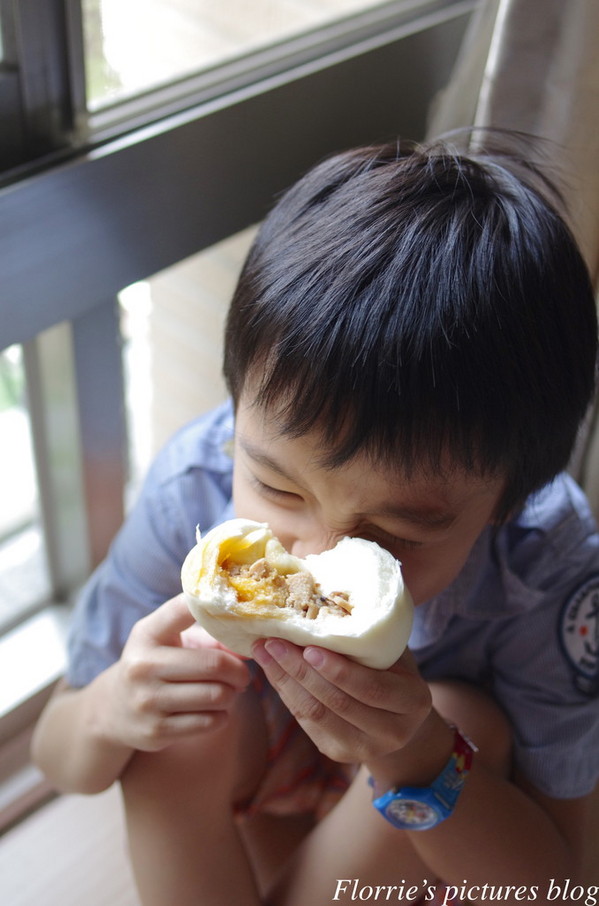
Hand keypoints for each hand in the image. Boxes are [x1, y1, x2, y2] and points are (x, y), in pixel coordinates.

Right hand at [103, 594, 249, 751]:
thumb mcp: (169, 639)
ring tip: (229, 691)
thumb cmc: (154, 664)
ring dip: (232, 694)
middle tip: (243, 674)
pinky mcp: (156, 731)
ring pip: (217, 695)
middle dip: (238, 670)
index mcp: (147, 634)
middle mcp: (143, 665)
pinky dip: (222, 715)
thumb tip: (250, 644)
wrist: (113, 709)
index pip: (183, 609)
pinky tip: (216, 710)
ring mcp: (148, 701)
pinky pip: (210, 722)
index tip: (238, 612)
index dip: (215, 606)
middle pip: (214, 664)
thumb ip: (208, 636)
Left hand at [251, 638, 431, 765]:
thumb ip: (370, 638)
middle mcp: (393, 733)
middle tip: (274, 641)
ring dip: (285, 680)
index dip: (339, 670)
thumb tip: (324, 604)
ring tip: (264, 651)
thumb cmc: (394, 670)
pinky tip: (272, 669)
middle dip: (301, 670)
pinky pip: (305, 721)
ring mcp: (363, 748)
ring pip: (316, 714)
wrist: (399, 716)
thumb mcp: (394, 653)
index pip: (371, 688)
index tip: (309, 646)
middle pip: (338, 702)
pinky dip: (286, 692)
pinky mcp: (337, 752)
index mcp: (412, 702)